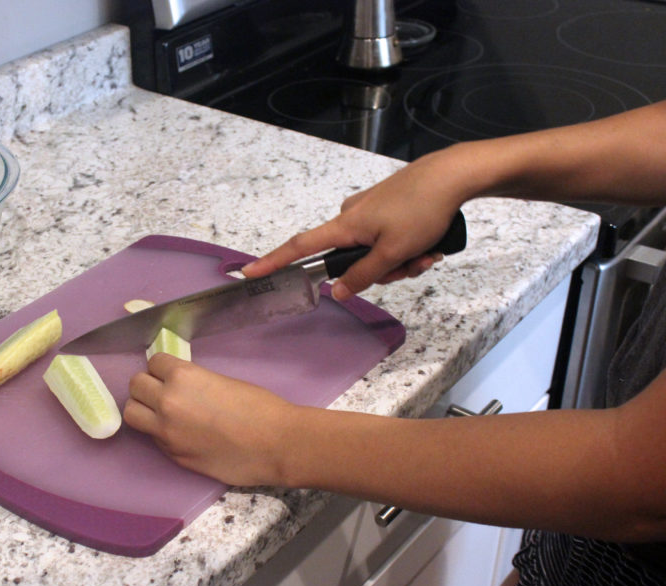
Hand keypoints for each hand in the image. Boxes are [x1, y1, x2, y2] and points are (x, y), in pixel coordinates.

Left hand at [124, 354, 296, 486]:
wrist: (276, 444)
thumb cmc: (259, 407)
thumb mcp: (219, 381)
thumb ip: (192, 382)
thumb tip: (177, 387)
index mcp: (182, 377)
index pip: (153, 362)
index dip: (163, 368)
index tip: (172, 374)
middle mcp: (167, 402)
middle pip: (135, 386)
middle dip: (148, 386)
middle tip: (164, 392)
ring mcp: (166, 432)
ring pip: (132, 414)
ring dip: (144, 409)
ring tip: (163, 413)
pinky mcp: (173, 455)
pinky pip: (153, 438)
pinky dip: (161, 433)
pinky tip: (182, 434)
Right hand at [242, 151, 466, 299]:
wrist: (453, 175)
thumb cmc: (420, 210)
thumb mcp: (393, 251)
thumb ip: (363, 275)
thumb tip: (336, 292)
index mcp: (345, 226)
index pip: (301, 248)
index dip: (275, 261)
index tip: (251, 271)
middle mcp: (351, 217)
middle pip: (353, 260)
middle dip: (384, 270)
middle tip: (413, 264)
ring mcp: (371, 212)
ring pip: (376, 253)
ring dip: (403, 260)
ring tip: (429, 251)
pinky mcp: (389, 208)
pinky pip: (390, 239)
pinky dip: (409, 247)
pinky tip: (432, 243)